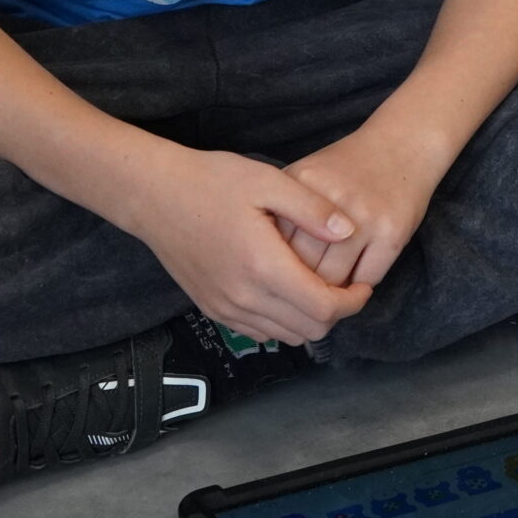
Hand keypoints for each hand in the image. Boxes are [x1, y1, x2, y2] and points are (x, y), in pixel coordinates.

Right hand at [127, 147, 371, 345]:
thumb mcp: (268, 181)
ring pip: (286, 336)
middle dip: (337, 312)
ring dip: (310, 319)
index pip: (323, 308)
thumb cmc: (211, 181)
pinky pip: (260, 332)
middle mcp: (244, 297)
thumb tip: (350, 232)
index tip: (363, 284)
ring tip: (318, 286)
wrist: (154, 196)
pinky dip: (283, 321)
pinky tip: (288, 291)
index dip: (353, 302)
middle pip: (309, 330)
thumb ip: (313, 209)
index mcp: (263, 265)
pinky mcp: (213, 309)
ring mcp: (226, 308)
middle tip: (346, 284)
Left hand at [278, 123, 448, 289]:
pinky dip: (358, 286)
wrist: (402, 144)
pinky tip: (355, 277)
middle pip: (302, 265)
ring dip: (330, 292)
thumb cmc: (349, 166)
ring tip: (327, 291)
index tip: (280, 272)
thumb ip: (283, 211)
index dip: (275, 263)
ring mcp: (364, 217)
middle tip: (303, 290)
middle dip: (300, 283)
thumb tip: (264, 265)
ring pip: (334, 280)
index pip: (274, 242)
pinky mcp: (392, 233)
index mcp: (301, 182)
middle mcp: (331, 199)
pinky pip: (367, 279)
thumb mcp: (308, 176)